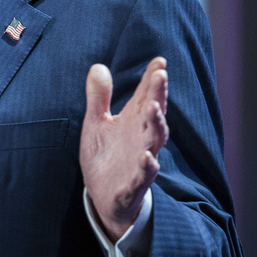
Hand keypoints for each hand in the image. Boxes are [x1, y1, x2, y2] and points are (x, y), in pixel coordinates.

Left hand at [79, 57, 168, 241]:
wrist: (103, 195)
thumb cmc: (106, 155)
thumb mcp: (96, 123)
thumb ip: (99, 97)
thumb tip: (98, 66)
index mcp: (134, 122)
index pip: (146, 96)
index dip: (153, 79)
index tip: (159, 61)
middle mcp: (142, 138)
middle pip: (154, 114)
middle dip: (157, 95)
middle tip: (160, 76)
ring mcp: (140, 161)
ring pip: (154, 142)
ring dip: (156, 125)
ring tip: (153, 108)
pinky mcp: (133, 184)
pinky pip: (143, 176)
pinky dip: (146, 167)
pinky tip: (146, 157)